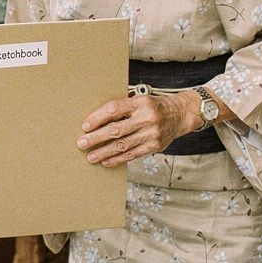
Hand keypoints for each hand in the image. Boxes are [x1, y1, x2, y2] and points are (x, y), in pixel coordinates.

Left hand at [77, 90, 199, 166]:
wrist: (179, 114)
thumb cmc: (153, 106)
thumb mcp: (139, 100)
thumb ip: (122, 109)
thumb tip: (96, 122)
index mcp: (140, 103)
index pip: (114, 109)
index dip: (98, 118)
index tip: (85, 126)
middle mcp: (146, 118)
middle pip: (116, 130)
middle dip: (96, 138)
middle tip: (82, 143)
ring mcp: (151, 134)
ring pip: (123, 145)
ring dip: (104, 152)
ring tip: (90, 157)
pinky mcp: (154, 146)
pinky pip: (132, 155)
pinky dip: (117, 159)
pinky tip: (105, 161)